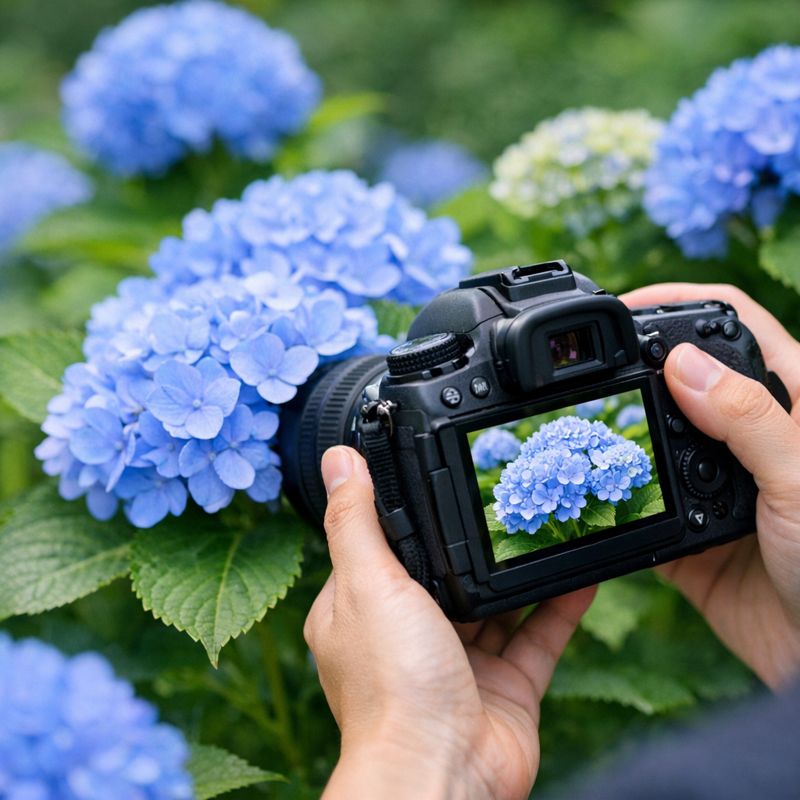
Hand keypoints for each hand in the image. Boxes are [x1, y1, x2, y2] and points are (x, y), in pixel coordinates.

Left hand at [305, 446, 595, 799]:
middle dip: (473, 541)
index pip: (382, 548)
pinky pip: (538, 635)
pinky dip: (560, 605)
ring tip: (547, 519)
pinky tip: (583, 570)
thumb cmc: (392, 686)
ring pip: (496, 603)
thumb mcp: (368, 584)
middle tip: (506, 492)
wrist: (443, 776)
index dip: (406, 515)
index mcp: (363, 611)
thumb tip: (337, 460)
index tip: (436, 474)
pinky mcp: (506, 686)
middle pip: (445, 574)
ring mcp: (460, 662)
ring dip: (521, 569)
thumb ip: (355, 520)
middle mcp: (409, 635)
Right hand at [621, 283, 799, 687]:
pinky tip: (589, 490)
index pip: (728, 324)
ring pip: (648, 436)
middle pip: (677, 375)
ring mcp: (710, 482)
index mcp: (786, 403)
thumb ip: (746, 418)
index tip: (622, 308)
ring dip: (614, 430)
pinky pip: (635, 501)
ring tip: (572, 426)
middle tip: (581, 369)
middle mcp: (744, 435)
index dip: (677, 302)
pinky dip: (611, 495)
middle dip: (630, 365)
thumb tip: (680, 363)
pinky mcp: (683, 530)